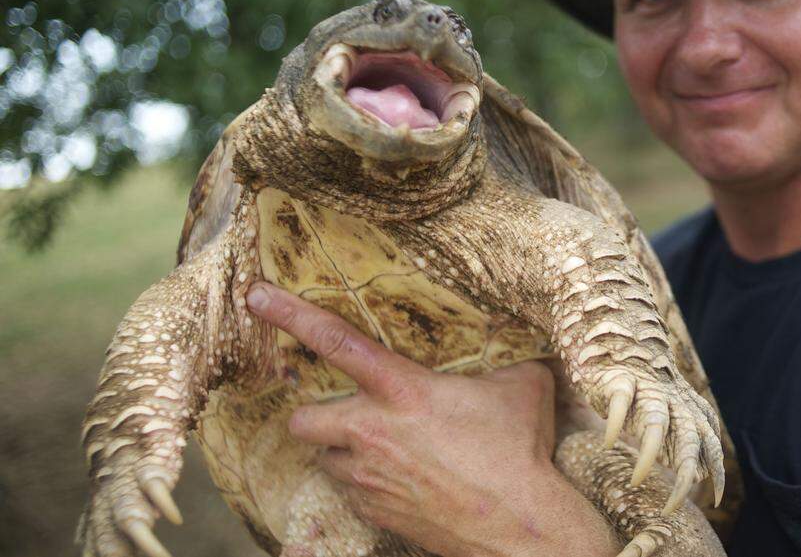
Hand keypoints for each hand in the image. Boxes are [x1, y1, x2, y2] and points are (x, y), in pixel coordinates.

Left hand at [246, 282, 620, 556]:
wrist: (518, 526)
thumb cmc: (519, 451)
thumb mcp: (522, 387)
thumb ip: (506, 360)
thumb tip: (518, 343)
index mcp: (402, 389)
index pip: (334, 340)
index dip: (290, 313)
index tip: (256, 294)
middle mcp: (372, 432)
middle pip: (302, 418)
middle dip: (313, 415)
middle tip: (347, 413)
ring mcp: (368, 477)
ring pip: (325, 459)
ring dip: (343, 452)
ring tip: (381, 449)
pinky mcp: (374, 512)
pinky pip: (351, 493)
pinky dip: (365, 485)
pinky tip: (401, 481)